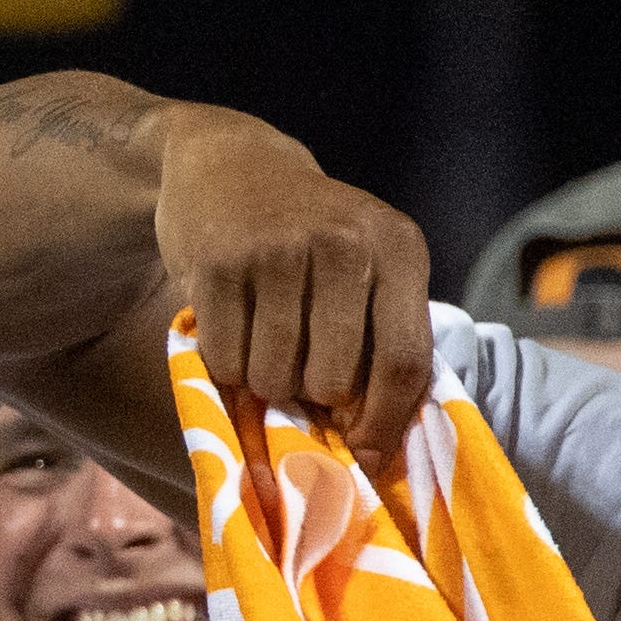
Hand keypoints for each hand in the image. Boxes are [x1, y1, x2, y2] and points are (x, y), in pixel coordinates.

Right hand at [156, 105, 432, 464]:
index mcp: (398, 247)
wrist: (229, 165)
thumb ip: (382, 336)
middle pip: (333, 380)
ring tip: (264, 347)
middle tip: (300, 375)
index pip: (405, 361)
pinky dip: (225, 363)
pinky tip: (230, 328)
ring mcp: (276, 252)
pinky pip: (223, 359)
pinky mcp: (216, 264)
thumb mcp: (366, 261)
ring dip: (265, 384)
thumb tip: (374, 448)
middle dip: (313, 397)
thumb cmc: (309, 235)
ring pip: (273, 378)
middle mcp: (343, 244)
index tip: (367, 455)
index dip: (385, 422)